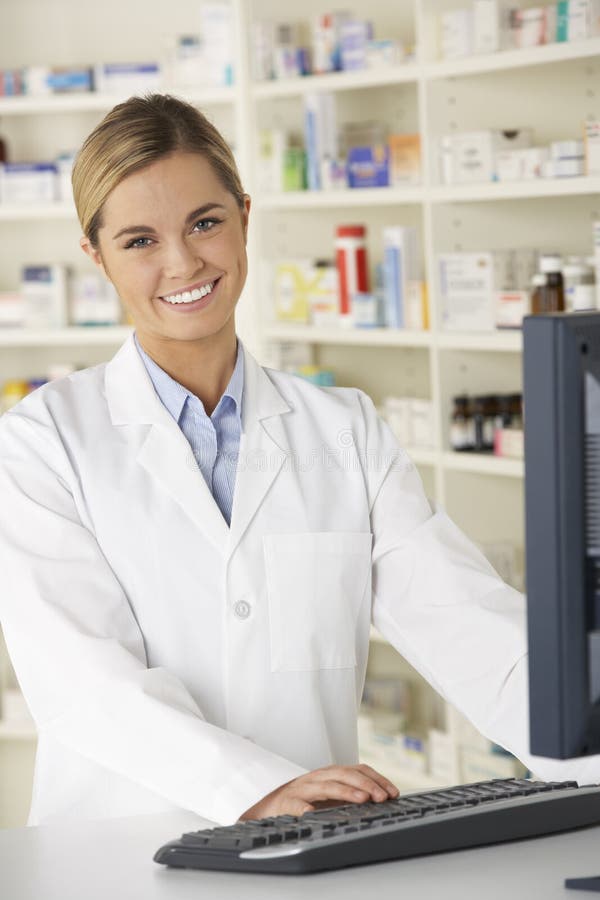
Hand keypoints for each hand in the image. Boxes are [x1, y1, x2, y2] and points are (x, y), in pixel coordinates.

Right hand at [239, 764, 398, 819]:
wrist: (271, 806)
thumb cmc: (306, 801)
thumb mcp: (331, 795)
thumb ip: (351, 795)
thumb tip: (381, 802)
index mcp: (331, 774)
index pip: (358, 769)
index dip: (376, 779)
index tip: (392, 793)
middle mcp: (319, 777)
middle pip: (345, 774)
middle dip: (367, 785)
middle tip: (383, 797)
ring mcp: (303, 788)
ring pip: (326, 786)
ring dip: (346, 792)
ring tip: (362, 800)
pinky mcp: (288, 802)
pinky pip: (298, 805)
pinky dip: (306, 809)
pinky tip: (314, 814)